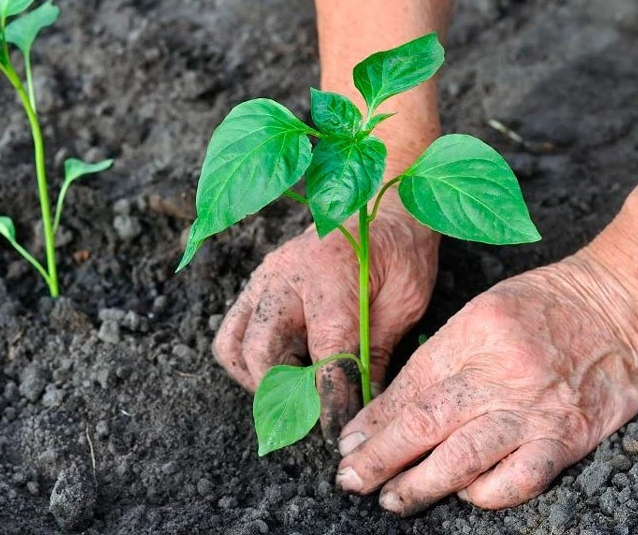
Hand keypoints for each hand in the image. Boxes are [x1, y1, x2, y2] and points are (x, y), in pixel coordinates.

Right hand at [213, 197, 438, 439]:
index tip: (336, 432)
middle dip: (285, 395)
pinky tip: (284, 367)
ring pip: (233, 346)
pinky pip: (232, 331)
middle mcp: (286, 277)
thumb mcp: (405, 301)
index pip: (325, 353)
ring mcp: (263, 280)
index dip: (330, 400)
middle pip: (262, 353)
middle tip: (312, 416)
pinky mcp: (255, 286)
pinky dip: (249, 360)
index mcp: (331, 277)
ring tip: (293, 392)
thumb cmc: (399, 251)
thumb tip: (364, 408)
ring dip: (258, 380)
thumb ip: (378, 354)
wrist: (379, 205)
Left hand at [335, 248, 637, 513]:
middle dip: (381, 457)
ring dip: (420, 484)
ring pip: (463, 457)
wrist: (618, 306)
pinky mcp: (566, 438)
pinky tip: (466, 494)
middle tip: (352, 479)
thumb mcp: (479, 315)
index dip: (374, 422)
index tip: (349, 444)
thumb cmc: (543, 306)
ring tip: (392, 499)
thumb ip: (438, 360)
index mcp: (469, 336)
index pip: (409, 388)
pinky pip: (519, 478)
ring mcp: (533, 409)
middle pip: (425, 423)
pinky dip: (487, 494)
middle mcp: (497, 374)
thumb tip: (390, 409)